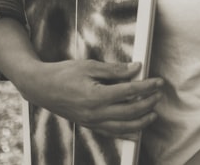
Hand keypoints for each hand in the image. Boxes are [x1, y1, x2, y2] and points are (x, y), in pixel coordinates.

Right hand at [18, 59, 163, 138]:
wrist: (41, 87)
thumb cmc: (63, 74)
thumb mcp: (90, 66)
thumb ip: (115, 70)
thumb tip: (135, 69)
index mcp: (96, 95)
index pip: (130, 92)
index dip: (147, 87)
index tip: (158, 82)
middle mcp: (95, 112)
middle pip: (130, 111)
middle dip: (148, 103)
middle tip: (158, 95)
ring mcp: (92, 121)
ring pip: (123, 127)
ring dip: (141, 122)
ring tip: (153, 114)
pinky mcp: (88, 125)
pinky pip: (111, 133)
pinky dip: (126, 133)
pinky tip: (136, 132)